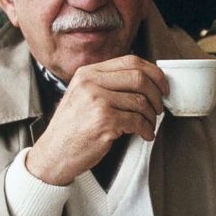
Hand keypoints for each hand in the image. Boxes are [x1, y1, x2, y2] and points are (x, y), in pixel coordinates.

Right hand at [25, 55, 168, 184]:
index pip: (130, 61)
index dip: (153, 73)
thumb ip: (107, 83)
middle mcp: (91, 83)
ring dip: (151, 116)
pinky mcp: (104, 121)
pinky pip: (137, 121)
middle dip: (156, 94)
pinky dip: (146, 129)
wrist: (53, 154)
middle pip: (139, 78)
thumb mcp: (83, 95)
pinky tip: (144, 134)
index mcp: (88, 73)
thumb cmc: (72, 128)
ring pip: (141, 101)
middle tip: (158, 107)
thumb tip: (146, 81)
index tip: (162, 86)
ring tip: (148, 124)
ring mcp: (97, 101)